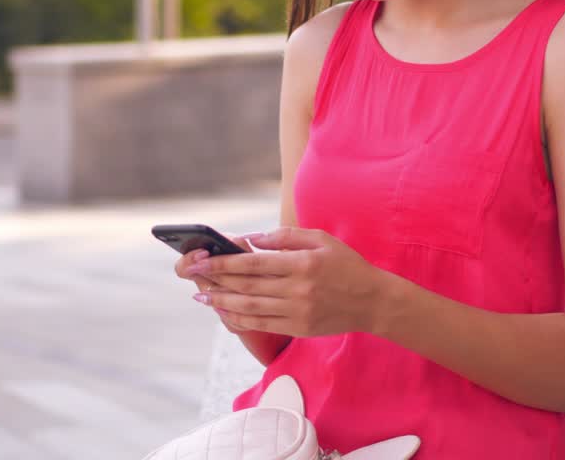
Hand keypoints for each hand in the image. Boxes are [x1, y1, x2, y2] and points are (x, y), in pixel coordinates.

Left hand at [184, 226, 388, 336]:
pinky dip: (241, 319)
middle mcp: (299, 289)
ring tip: (203, 297)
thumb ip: (286, 237)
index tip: (203, 259)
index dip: (225, 262)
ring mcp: (298, 311)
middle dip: (216, 281)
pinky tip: (226, 312)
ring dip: (223, 302)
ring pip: (251, 307)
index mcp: (302, 263)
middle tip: (192, 276)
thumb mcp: (321, 240)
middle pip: (248, 286)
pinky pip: (263, 324)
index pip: (254, 263)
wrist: (372, 301)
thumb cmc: (345, 265)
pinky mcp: (299, 327)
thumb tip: (252, 239)